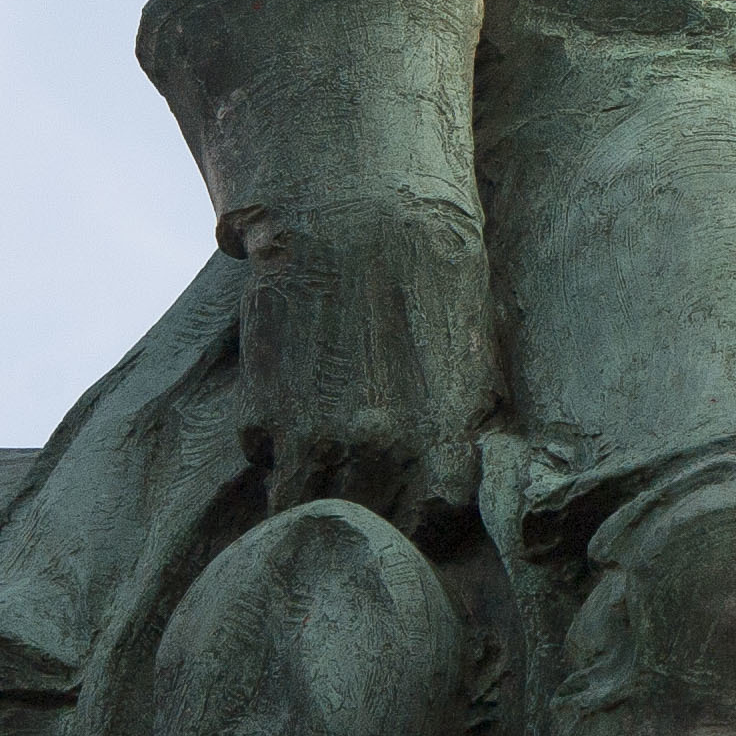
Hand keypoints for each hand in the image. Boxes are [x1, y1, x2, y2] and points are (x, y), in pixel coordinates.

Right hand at [224, 194, 499, 536]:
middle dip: (364, 510)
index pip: (436, 518)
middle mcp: (382, 447)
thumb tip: (460, 471)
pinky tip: (283, 408)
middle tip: (356, 490)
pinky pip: (260, 453)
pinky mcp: (264, 409)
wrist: (361, 217)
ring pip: (300, 504)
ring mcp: (317, 434)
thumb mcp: (475, 349)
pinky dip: (267, 442)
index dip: (423, 515)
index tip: (413, 503)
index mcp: (446, 435)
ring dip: (304, 491)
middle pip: (367, 519)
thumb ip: (465, 417)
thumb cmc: (432, 273)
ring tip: (309, 472)